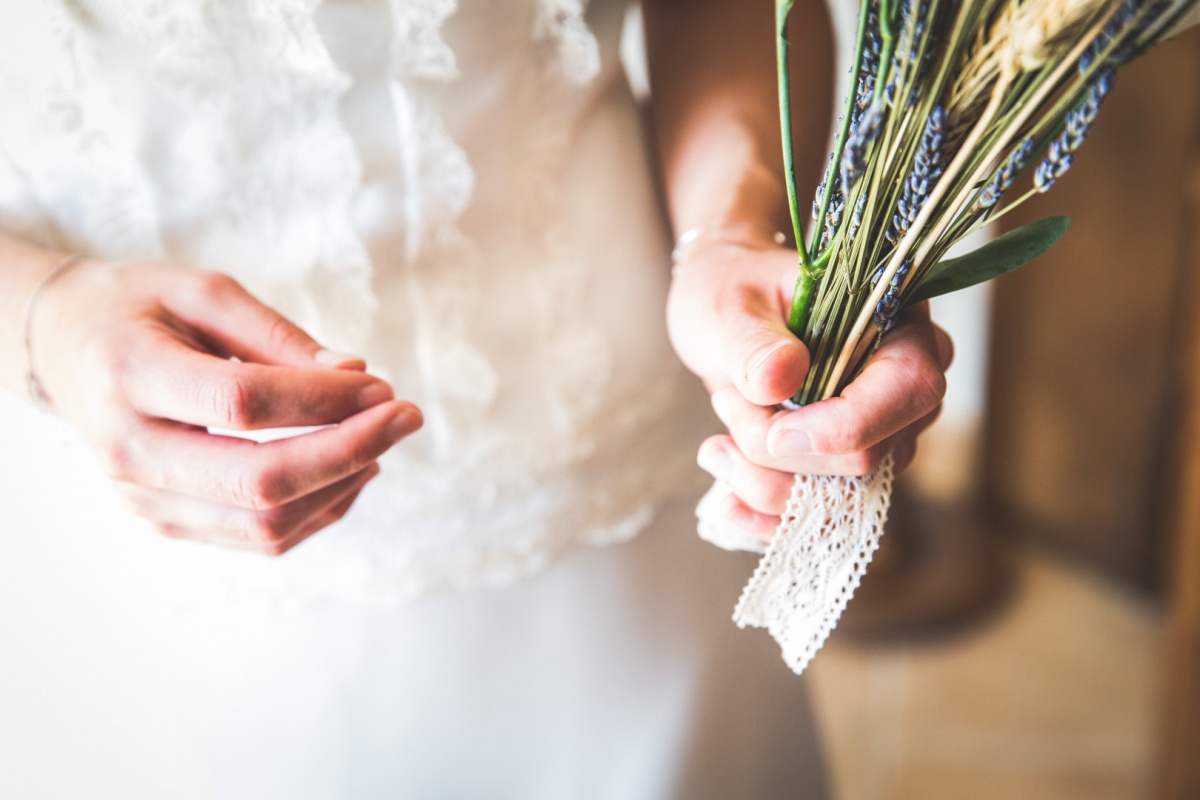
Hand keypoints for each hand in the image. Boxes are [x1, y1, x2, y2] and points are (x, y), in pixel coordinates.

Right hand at [33, 260, 421, 554]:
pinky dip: (320, 509)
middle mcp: (129, 451)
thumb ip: (280, 335)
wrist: (66, 350)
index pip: (242, 403)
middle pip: (259, 482)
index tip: (381, 384)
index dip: (324, 399)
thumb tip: (358, 374)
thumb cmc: (140, 310)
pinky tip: (352, 470)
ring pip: (266, 526)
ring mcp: (145, 499)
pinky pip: (260, 539)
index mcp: (129, 376)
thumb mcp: (204, 293)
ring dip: (342, 485)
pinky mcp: (168, 522)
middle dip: (350, 451)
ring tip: (381, 437)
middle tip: (406, 416)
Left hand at [667, 240, 952, 543]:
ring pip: (843, 494)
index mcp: (896, 323)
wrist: (725, 314)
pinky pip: (825, 515)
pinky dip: (771, 517)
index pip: (910, 387)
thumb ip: (752, 342)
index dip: (845, 423)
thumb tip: (782, 377)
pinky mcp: (849, 467)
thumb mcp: (726, 307)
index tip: (774, 430)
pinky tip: (728, 503)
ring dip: (766, 482)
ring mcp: (882, 433)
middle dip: (783, 451)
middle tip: (727, 406)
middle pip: (871, 453)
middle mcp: (903, 386)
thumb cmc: (733, 291)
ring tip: (716, 444)